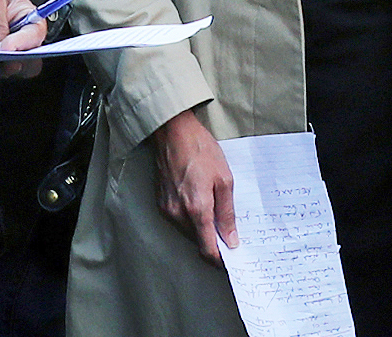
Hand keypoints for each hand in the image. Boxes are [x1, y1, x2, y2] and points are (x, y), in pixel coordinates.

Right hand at [153, 105, 237, 258]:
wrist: (173, 131)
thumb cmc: (201, 151)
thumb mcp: (224, 179)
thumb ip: (227, 213)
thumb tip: (230, 239)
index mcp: (197, 210)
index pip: (207, 249)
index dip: (219, 259)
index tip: (231, 260)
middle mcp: (178, 213)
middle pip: (197, 241)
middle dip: (212, 242)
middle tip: (228, 233)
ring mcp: (167, 208)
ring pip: (187, 231)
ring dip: (201, 229)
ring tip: (215, 213)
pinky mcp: (160, 201)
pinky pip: (178, 219)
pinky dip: (190, 218)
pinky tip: (200, 203)